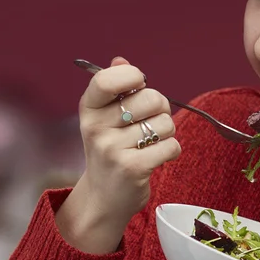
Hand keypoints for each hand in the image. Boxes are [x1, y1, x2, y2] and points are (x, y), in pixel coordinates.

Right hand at [67, 56, 181, 228]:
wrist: (104, 198)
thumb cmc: (112, 151)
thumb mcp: (104, 119)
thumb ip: (115, 88)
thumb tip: (120, 60)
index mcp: (89, 109)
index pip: (108, 78)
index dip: (132, 76)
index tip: (139, 84)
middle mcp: (96, 127)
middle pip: (151, 98)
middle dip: (161, 108)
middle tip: (151, 123)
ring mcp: (112, 149)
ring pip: (165, 123)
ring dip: (166, 133)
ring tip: (150, 144)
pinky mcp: (132, 168)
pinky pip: (171, 145)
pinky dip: (171, 151)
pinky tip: (157, 158)